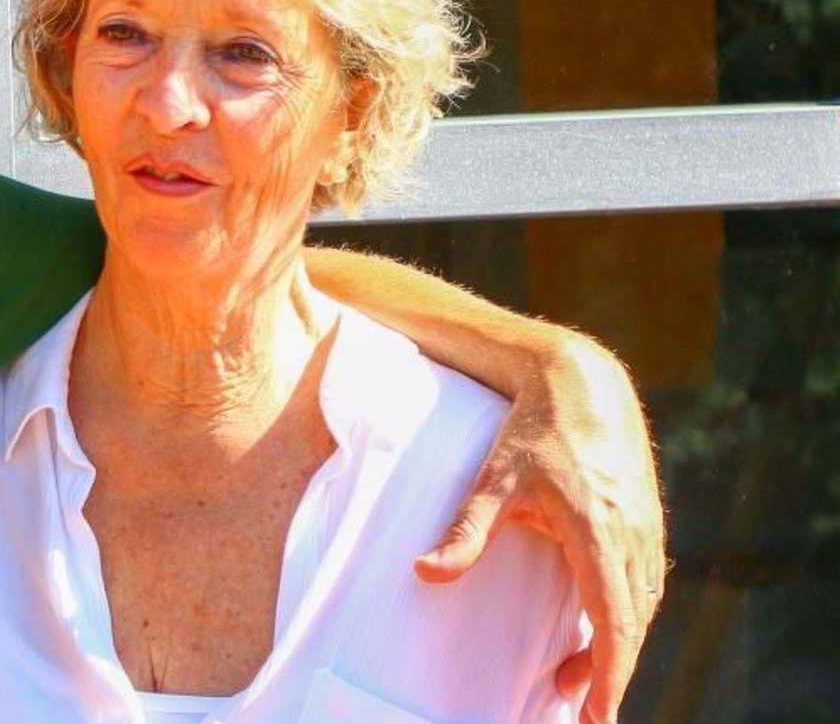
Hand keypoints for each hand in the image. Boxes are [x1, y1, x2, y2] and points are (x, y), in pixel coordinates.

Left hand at [413, 335, 663, 723]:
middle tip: (576, 704)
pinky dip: (628, 612)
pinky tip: (601, 623)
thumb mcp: (494, 480)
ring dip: (619, 642)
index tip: (599, 713)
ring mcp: (647, 527)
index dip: (611, 672)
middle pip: (633, 622)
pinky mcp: (648, 520)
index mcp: (598, 531)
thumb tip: (424, 574)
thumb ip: (465, 532)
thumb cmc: (535, 430)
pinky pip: (646, 581)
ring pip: (643, 604)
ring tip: (578, 672)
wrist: (582, 382)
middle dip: (610, 670)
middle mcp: (633, 534)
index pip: (614, 619)